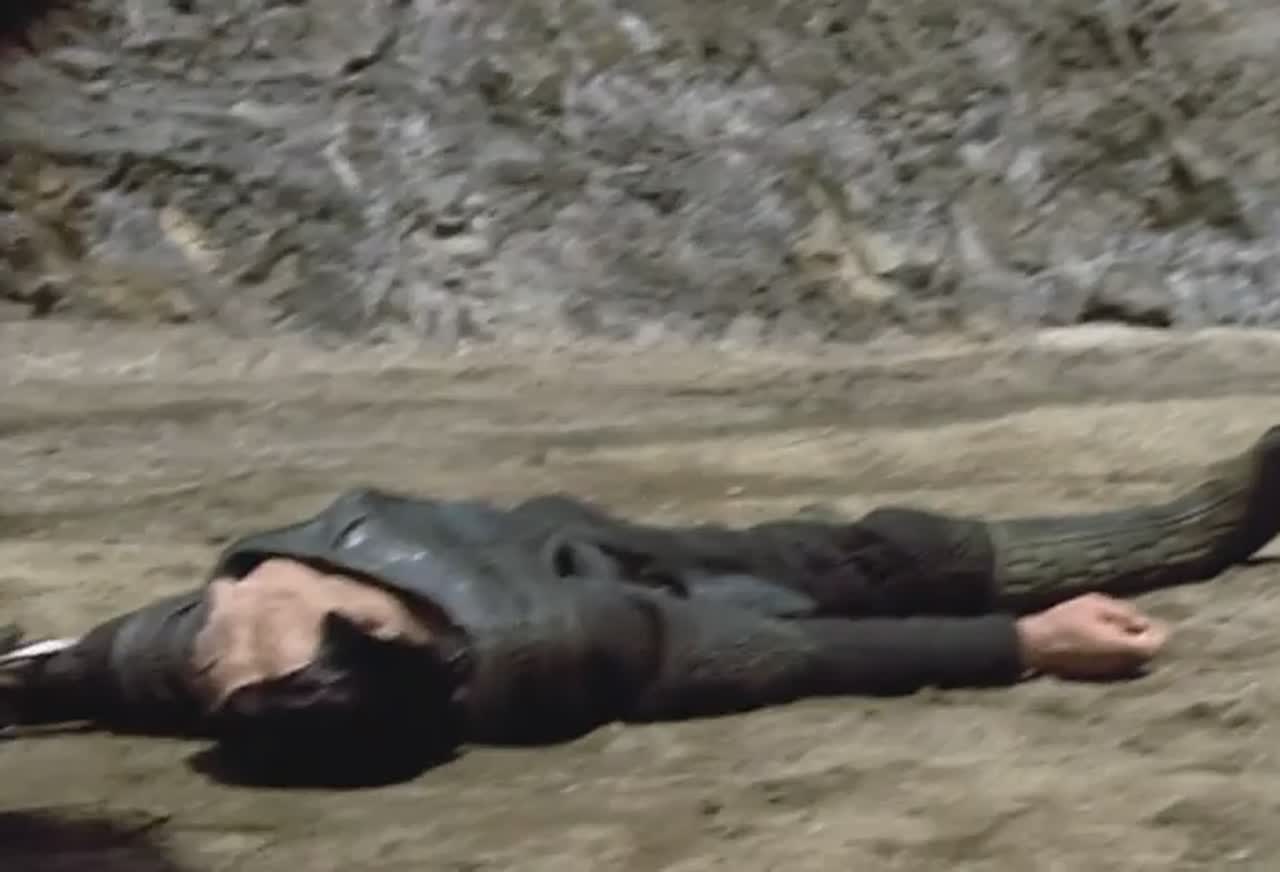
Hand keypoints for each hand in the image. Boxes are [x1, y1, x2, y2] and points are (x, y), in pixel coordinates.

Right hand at [1015, 593, 1168, 680]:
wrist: (1034, 645)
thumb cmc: (1064, 621)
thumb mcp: (1095, 604)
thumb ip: (1124, 613)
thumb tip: (1143, 623)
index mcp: (1123, 647)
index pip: (1155, 645)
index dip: (1158, 633)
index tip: (1153, 621)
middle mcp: (1120, 665)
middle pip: (1144, 655)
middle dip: (1143, 639)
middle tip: (1135, 623)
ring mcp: (1107, 673)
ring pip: (1130, 661)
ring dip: (1129, 646)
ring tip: (1117, 629)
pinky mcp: (1095, 675)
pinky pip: (1116, 664)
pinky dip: (1116, 652)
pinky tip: (1102, 639)